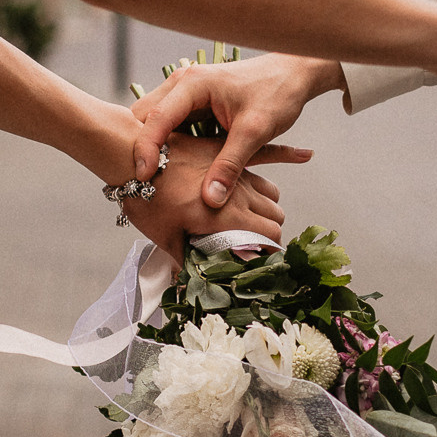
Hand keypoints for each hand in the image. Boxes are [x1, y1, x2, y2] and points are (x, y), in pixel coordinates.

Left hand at [120, 133, 309, 263]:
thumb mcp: (163, 236)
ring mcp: (235, 171)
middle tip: (250, 245)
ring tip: (254, 219)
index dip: (267, 253)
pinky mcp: (226, 153)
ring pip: (271, 193)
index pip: (269, 238)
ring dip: (268, 208)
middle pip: (275, 217)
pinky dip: (285, 155)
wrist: (132, 154)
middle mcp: (239, 194)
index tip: (256, 262)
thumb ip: (183, 260)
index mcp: (228, 218)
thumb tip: (190, 283)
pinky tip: (305, 154)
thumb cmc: (145, 197)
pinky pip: (263, 154)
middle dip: (269, 233)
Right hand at [130, 55, 342, 206]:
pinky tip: (171, 170)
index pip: (155, 118)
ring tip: (152, 180)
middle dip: (142, 149)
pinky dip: (168, 148)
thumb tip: (211, 199)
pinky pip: (171, 129)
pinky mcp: (192, 106)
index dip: (145, 149)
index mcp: (191, 84)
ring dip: (154, 150)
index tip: (144, 177)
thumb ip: (231, 165)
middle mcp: (182, 85)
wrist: (294, 74)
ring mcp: (185, 95)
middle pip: (145, 120)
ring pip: (155, 126)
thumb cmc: (277, 92)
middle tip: (142, 182)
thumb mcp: (255, 131)